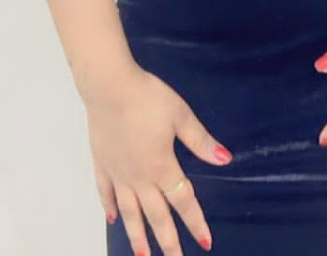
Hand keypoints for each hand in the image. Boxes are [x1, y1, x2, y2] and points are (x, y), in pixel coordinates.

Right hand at [84, 61, 232, 254]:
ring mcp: (118, 173)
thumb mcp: (181, 115)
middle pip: (155, 216)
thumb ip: (200, 141)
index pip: (183, 201)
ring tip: (142, 255)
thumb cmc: (148, 97)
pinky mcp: (102, 163)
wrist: (109, 86)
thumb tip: (224, 160)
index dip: (195, 223)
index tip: (206, 243)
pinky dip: (109, 208)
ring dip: (137, 235)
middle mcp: (139, 177)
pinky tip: (112, 220)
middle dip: (167, 242)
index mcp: (162, 167)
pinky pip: (105, 192)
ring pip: (129, 212)